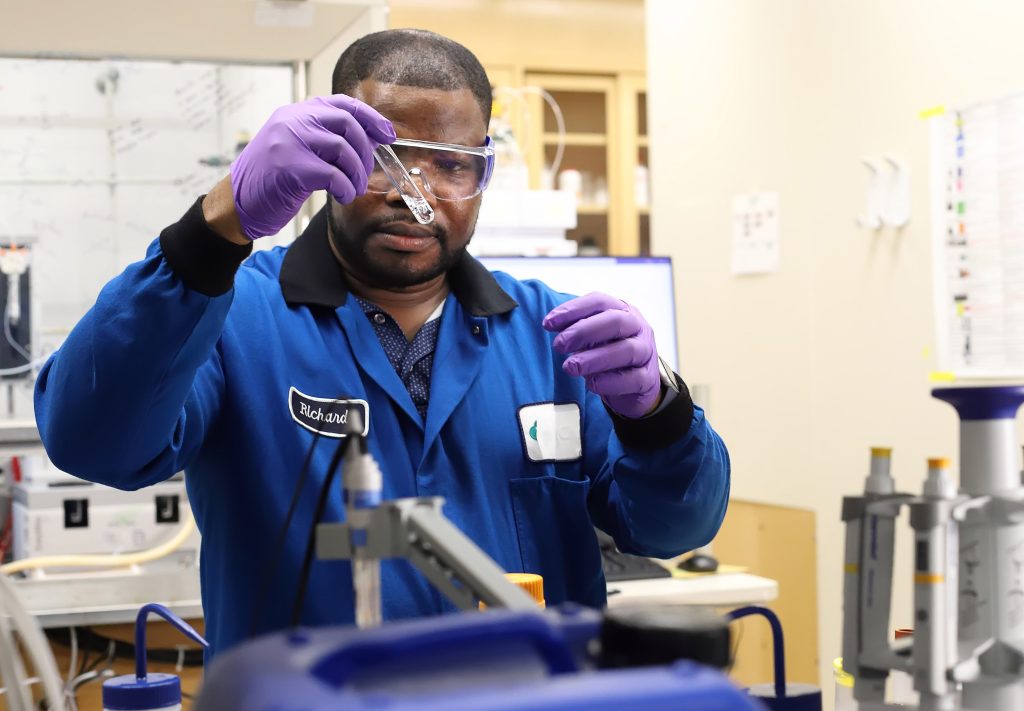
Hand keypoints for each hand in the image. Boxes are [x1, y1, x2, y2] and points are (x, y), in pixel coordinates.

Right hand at [229, 95, 395, 238]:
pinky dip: (345, 187)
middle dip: (366, 151)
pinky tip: (343, 195)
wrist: (237, 203)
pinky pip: (333, 174)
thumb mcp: (296, 148)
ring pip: (342, 148)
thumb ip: (325, 138)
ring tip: (354, 188)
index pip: (343, 104)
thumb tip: (370, 139)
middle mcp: (292, 121)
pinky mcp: (290, 167)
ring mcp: (289, 141)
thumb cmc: (272, 180)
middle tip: (365, 173)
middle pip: (348, 124)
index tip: (387, 135)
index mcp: (296, 113)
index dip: (371, 118)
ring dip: (356, 173)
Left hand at [542, 292, 661, 418]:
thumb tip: (551, 324)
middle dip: (583, 331)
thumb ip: (577, 330)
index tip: (548, 323)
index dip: (573, 310)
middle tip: (559, 345)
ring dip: (594, 358)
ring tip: (570, 367)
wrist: (636, 386)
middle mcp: (638, 327)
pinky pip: (632, 379)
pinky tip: (591, 384)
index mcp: (623, 311)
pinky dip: (609, 382)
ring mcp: (647, 352)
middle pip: (615, 321)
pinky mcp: (649, 378)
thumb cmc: (610, 355)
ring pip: (626, 350)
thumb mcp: (594, 339)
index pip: (599, 302)